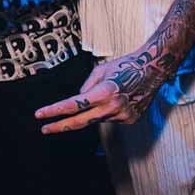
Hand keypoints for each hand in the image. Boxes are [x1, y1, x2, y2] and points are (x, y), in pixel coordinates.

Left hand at [34, 48, 171, 133]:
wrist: (153, 70)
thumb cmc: (125, 65)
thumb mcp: (100, 70)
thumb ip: (86, 87)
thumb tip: (78, 102)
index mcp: (104, 92)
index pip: (73, 105)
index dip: (55, 111)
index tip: (40, 115)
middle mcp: (113, 107)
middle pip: (80, 121)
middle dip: (60, 125)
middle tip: (45, 129)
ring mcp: (122, 116)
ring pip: (97, 118)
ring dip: (95, 109)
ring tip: (111, 92)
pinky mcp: (130, 120)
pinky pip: (110, 118)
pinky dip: (108, 110)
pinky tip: (119, 99)